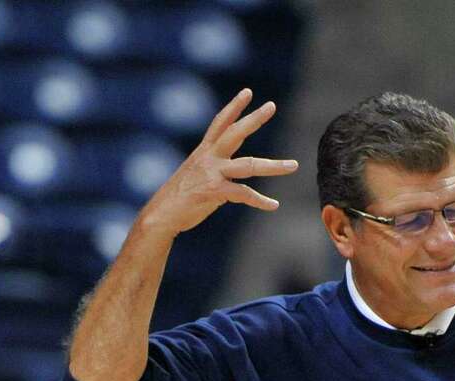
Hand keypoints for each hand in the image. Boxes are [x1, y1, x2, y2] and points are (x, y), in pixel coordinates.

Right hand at [138, 88, 297, 237]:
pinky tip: (273, 204)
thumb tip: (229, 180)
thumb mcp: (194, 177)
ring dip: (274, 166)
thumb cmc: (178, 198)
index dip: (234, 107)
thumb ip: (212, 172)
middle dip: (253, 119)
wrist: (160, 215)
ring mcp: (211, 173)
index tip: (247, 92)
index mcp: (203, 152)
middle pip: (235, 134)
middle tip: (271, 106)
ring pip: (249, 165)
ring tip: (294, 165)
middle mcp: (208, 158)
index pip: (220, 123)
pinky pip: (243, 194)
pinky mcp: (214, 191)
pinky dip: (260, 201)